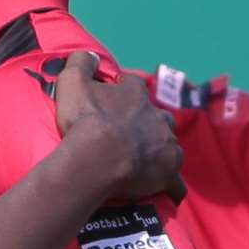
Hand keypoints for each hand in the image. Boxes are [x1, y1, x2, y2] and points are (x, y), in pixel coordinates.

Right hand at [53, 51, 183, 201]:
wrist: (97, 157)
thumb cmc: (85, 120)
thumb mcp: (73, 83)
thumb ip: (80, 63)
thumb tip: (91, 56)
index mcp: (135, 95)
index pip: (134, 85)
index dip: (125, 92)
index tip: (114, 102)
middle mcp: (157, 116)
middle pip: (159, 116)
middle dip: (150, 124)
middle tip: (131, 137)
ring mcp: (167, 144)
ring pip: (170, 145)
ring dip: (161, 151)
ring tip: (146, 163)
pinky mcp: (169, 172)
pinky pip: (176, 182)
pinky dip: (171, 185)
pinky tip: (165, 191)